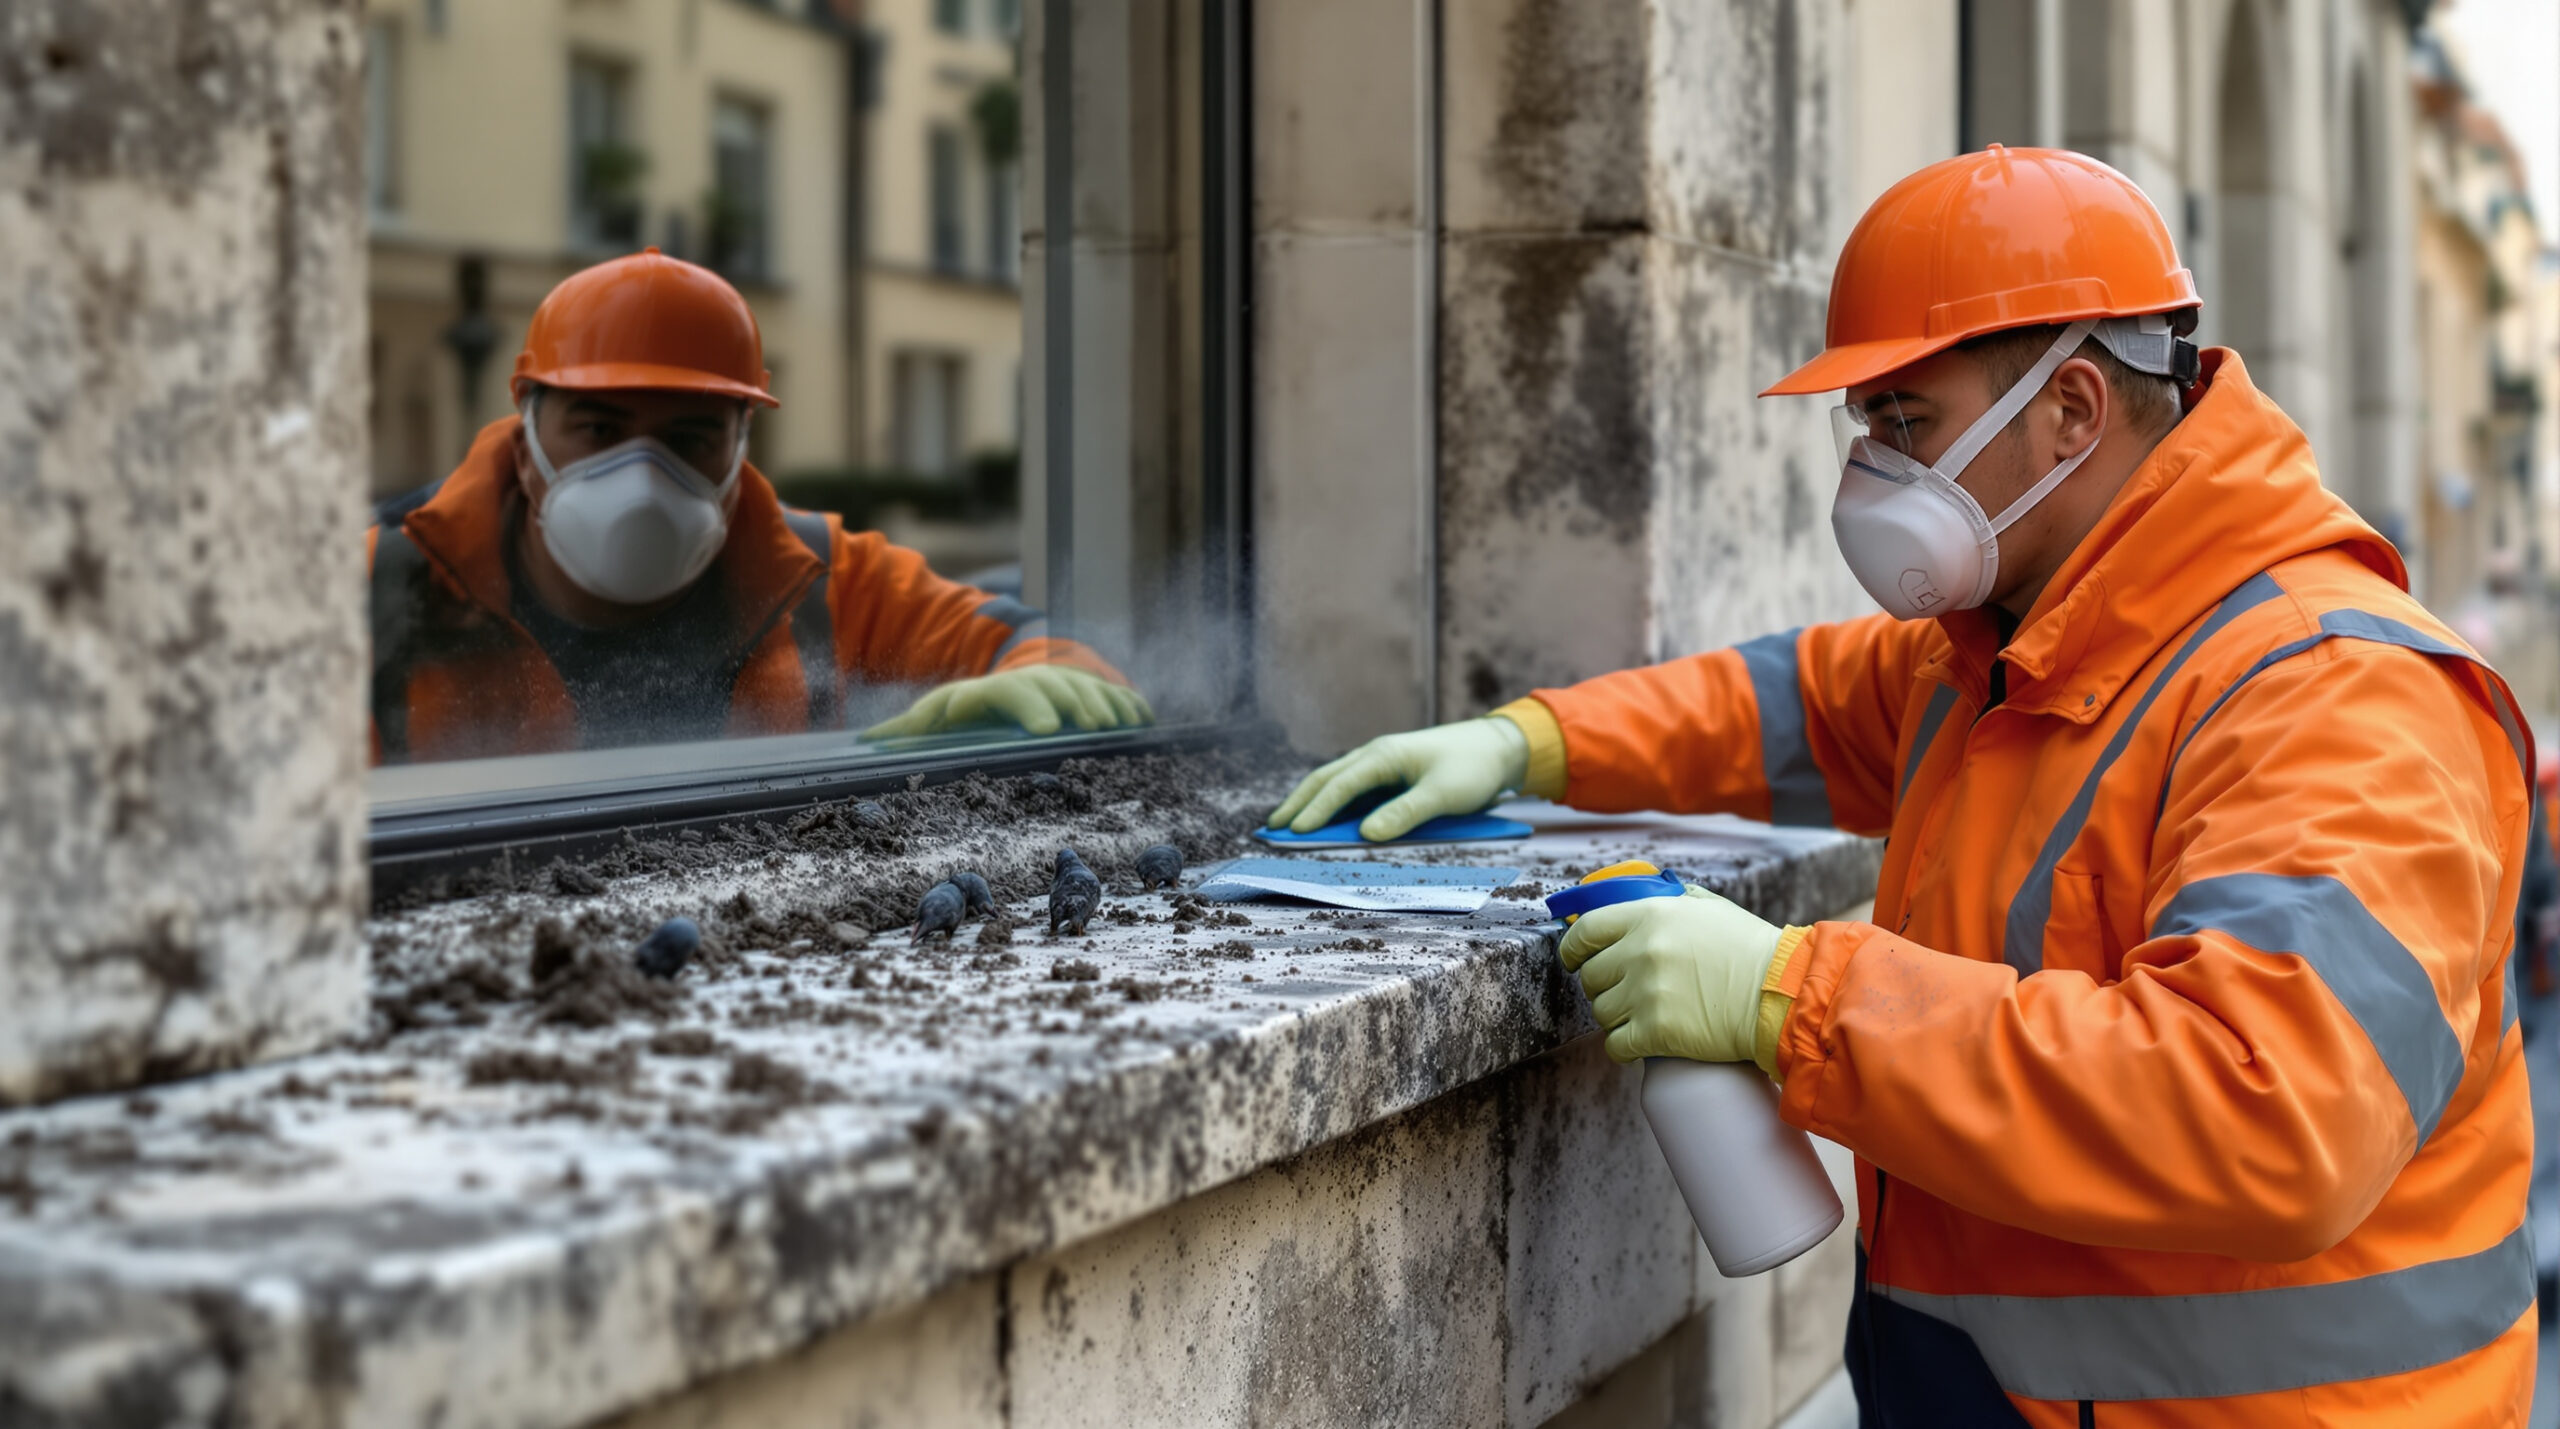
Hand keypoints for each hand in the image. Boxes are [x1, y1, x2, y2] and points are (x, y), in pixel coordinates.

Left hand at [862, 666, 1154, 738]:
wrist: (1008, 669)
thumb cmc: (967, 709)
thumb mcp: (936, 714)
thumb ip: (909, 729)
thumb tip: (867, 745)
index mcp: (990, 692)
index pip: (1005, 693)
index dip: (1026, 708)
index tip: (1045, 731)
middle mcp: (1029, 682)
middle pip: (1052, 688)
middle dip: (1073, 705)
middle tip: (1091, 729)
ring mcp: (1063, 682)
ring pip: (1086, 687)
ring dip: (1104, 704)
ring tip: (1119, 726)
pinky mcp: (1090, 687)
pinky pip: (1114, 692)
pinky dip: (1130, 704)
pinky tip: (1147, 720)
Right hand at [1265, 717, 1528, 841]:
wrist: (1498, 748)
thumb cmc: (1472, 769)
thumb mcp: (1442, 794)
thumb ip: (1405, 814)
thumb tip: (1366, 835)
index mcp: (1385, 755)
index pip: (1341, 784)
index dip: (1317, 810)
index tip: (1295, 833)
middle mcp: (1377, 756)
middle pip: (1327, 779)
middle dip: (1298, 804)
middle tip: (1271, 829)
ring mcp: (1382, 765)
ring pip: (1336, 782)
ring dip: (1311, 802)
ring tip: (1286, 825)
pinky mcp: (1391, 775)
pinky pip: (1353, 790)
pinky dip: (1333, 804)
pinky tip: (1322, 819)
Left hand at [1559, 887, 1782, 1063]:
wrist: (1781, 993)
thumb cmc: (1750, 950)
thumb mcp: (1708, 907)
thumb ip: (1671, 900)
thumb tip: (1641, 895)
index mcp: (1649, 916)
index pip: (1586, 931)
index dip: (1572, 948)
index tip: (1572, 960)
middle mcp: (1641, 952)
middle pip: (1590, 977)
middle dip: (1603, 987)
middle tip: (1624, 993)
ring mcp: (1646, 993)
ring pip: (1602, 1012)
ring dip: (1616, 1018)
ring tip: (1642, 1017)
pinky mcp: (1656, 1032)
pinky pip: (1615, 1045)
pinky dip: (1623, 1048)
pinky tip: (1638, 1043)